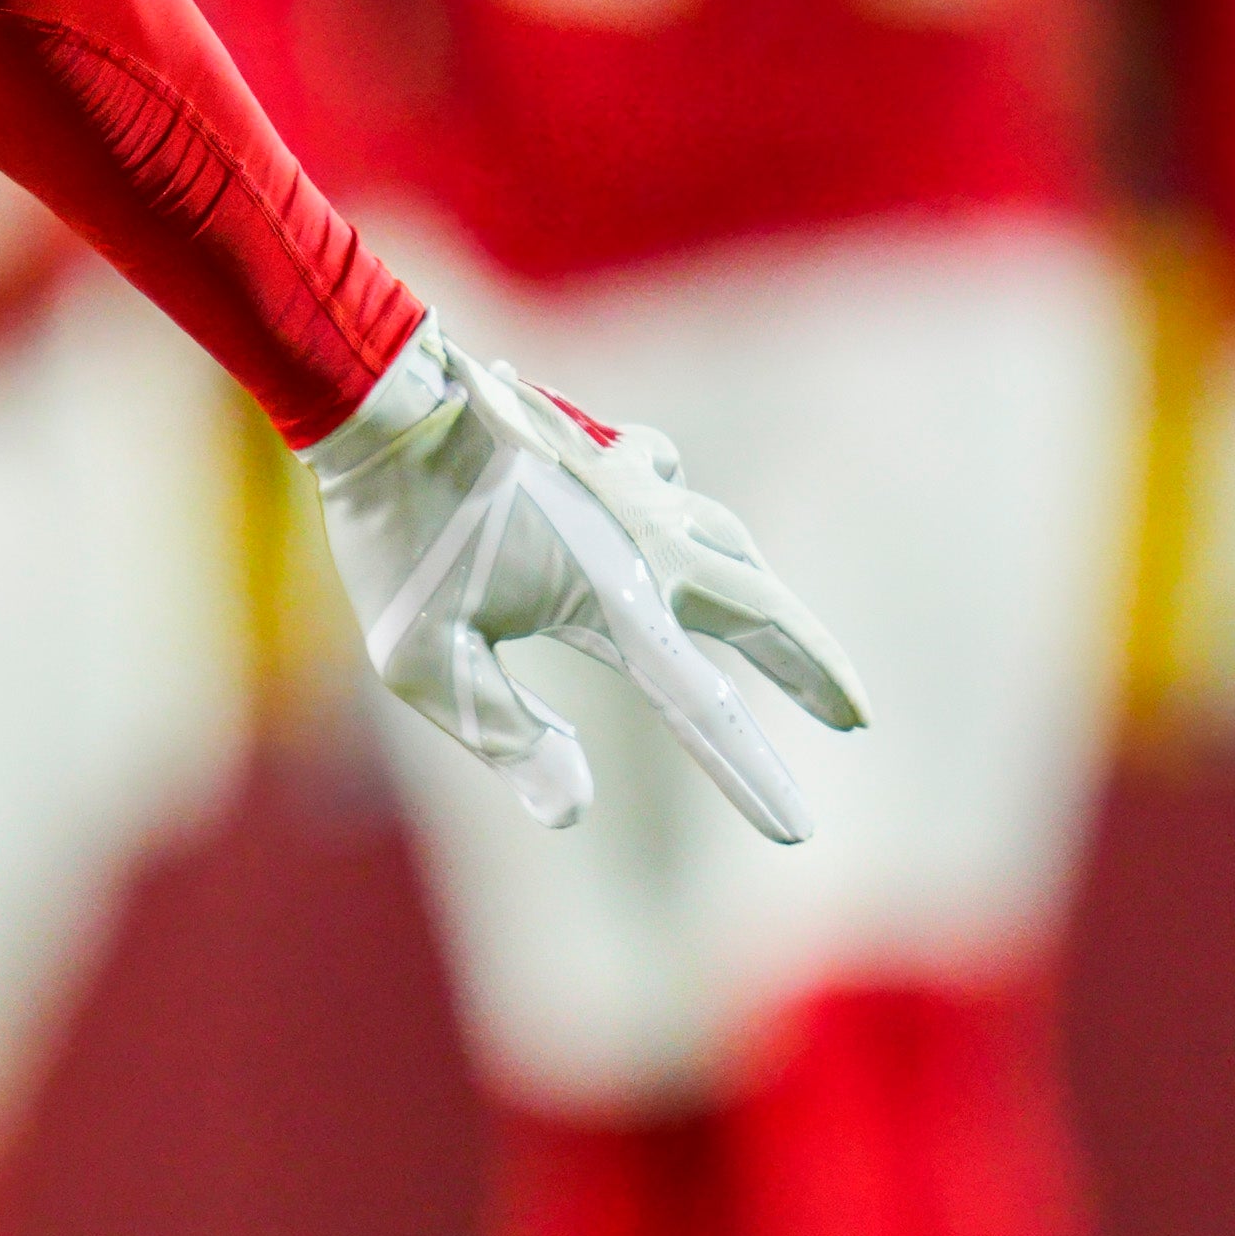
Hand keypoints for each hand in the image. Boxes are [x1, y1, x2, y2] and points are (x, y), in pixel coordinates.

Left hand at [305, 325, 868, 842]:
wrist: (380, 404)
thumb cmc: (394, 533)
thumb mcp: (424, 657)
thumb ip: (502, 731)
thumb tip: (571, 807)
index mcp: (612, 599)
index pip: (699, 706)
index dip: (750, 775)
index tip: (797, 832)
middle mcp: (642, 542)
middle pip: (760, 610)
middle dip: (812, 666)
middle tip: (854, 717)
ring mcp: (627, 490)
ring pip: (726, 542)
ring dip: (762, 595)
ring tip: (783, 638)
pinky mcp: (598, 453)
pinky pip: (668, 483)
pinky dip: (688, 514)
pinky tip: (675, 518)